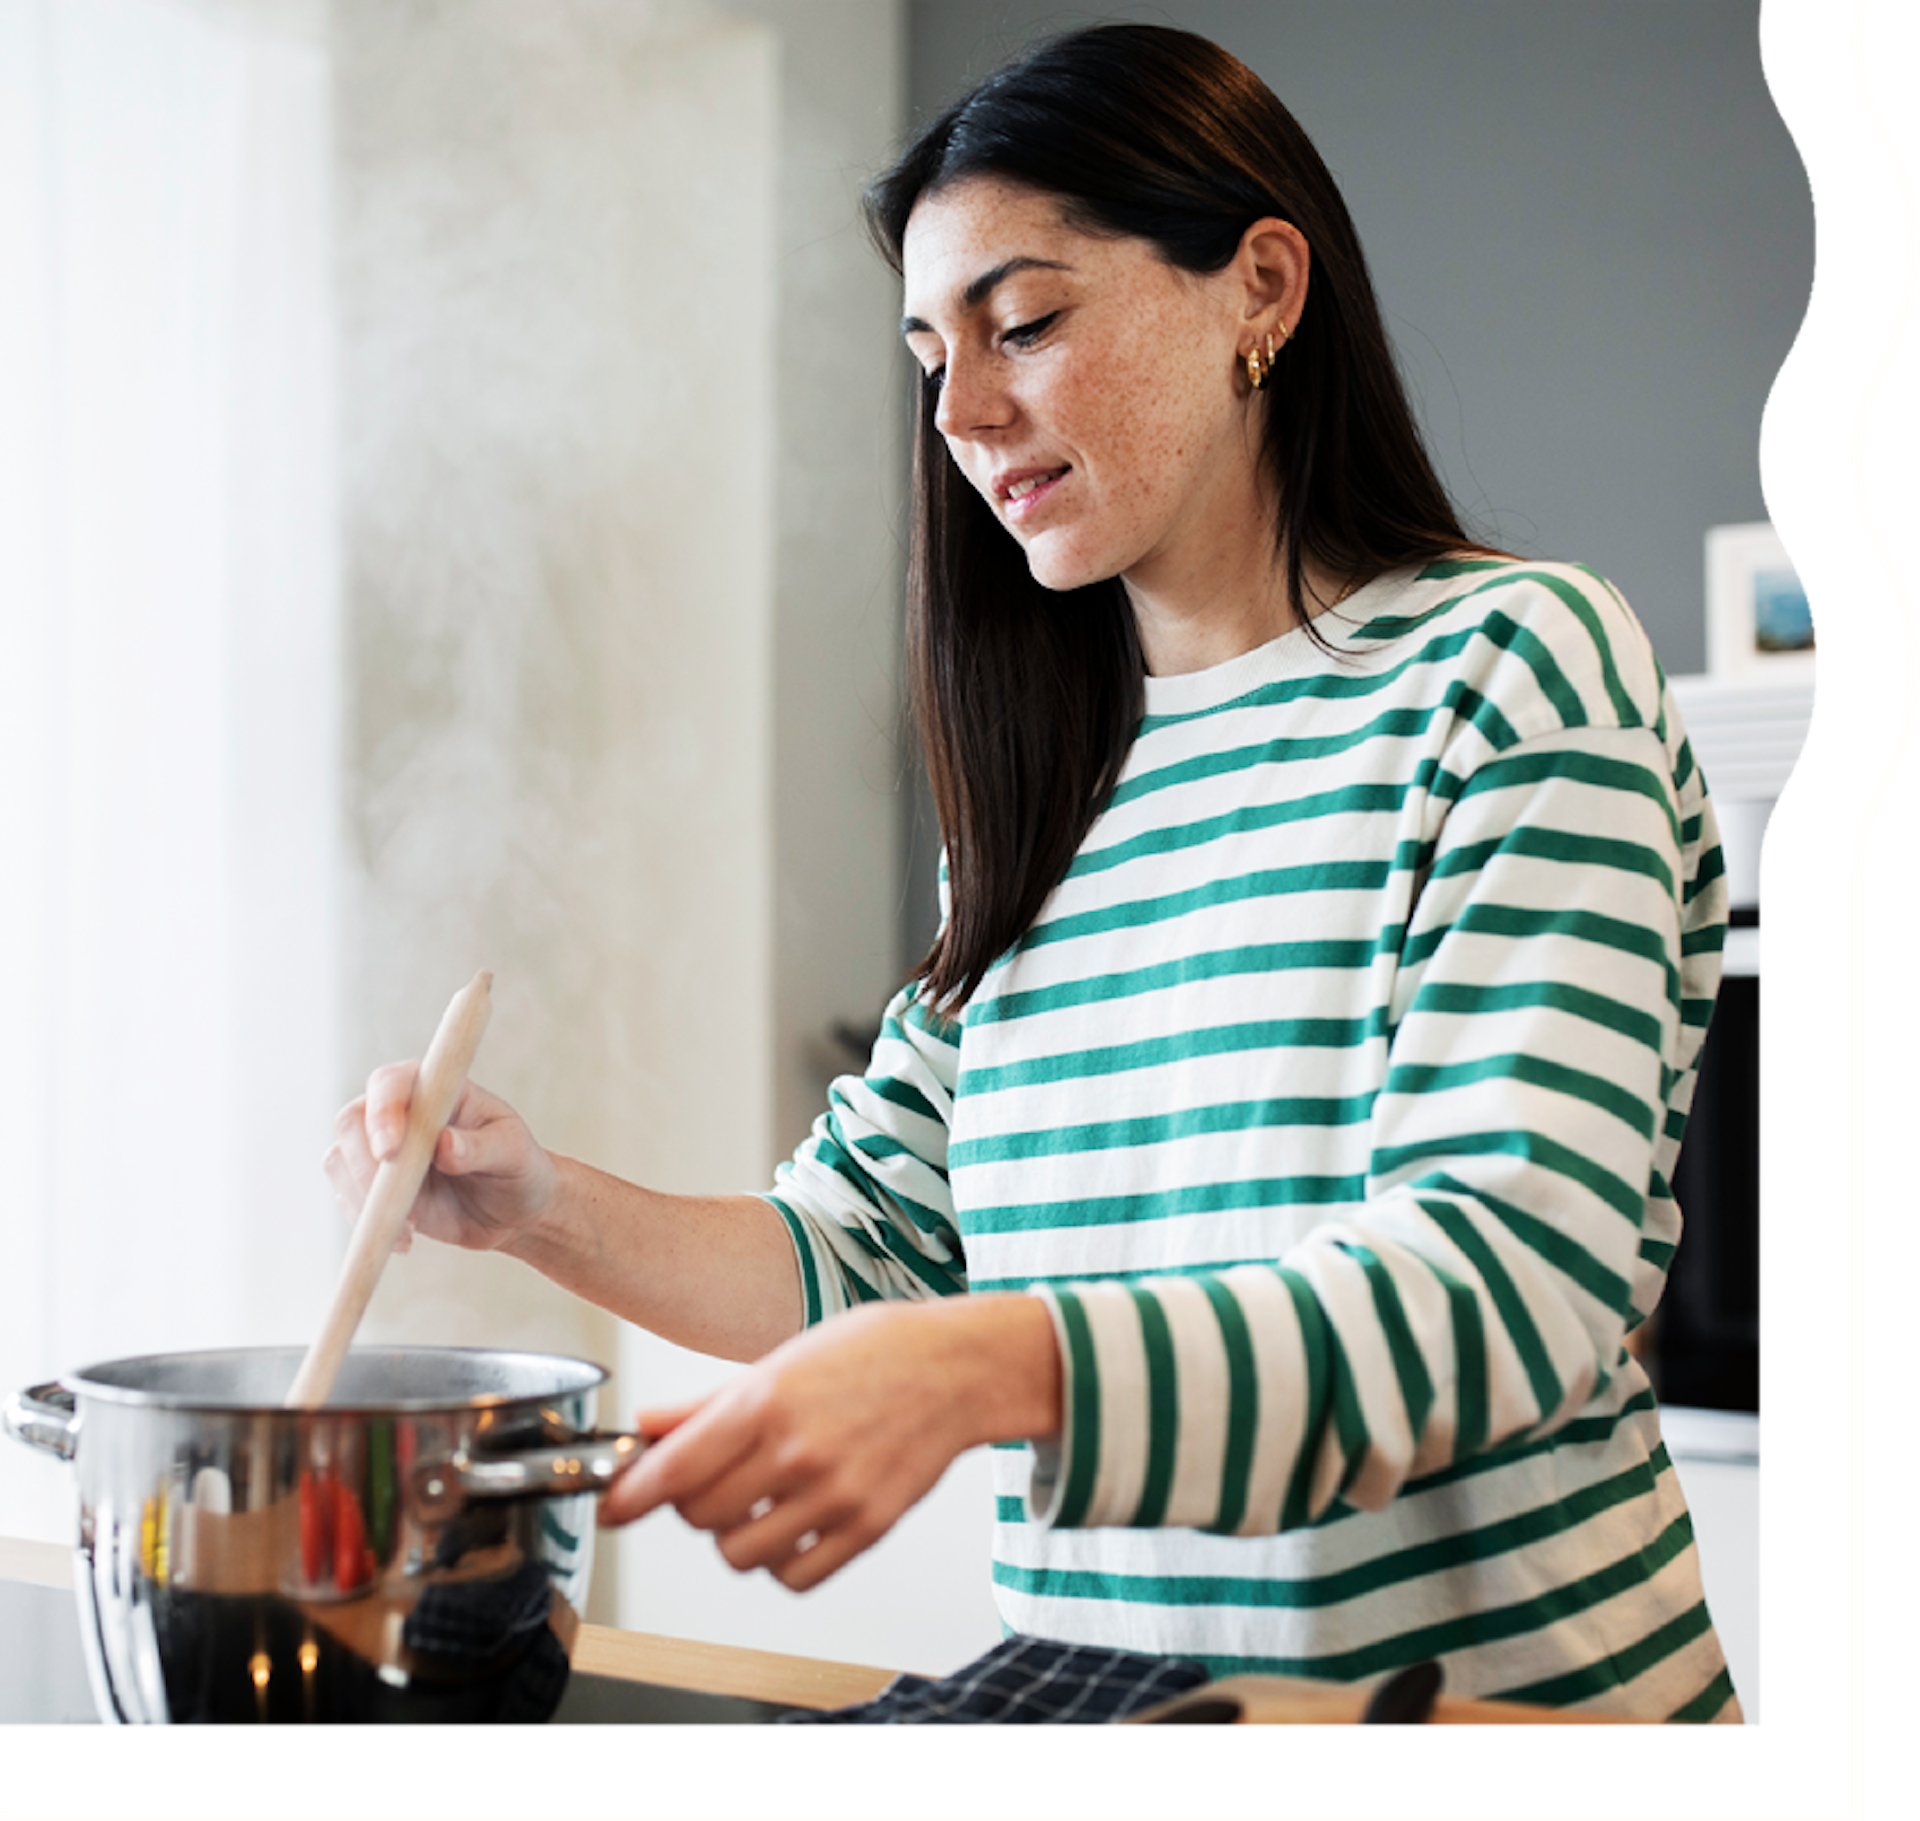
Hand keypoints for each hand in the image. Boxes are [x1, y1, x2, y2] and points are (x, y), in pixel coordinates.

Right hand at [323, 1064, 558, 1254]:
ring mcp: (380, 1149)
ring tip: (410, 1227)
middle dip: (364, 1162)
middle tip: (393, 1200)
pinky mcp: (373, 1186)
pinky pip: (346, 1198)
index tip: (392, 1151)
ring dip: (363, 1198)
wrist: (514, 1211)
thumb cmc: (518, 1167)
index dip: (383, 1111)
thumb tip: (444, 1145)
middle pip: (352, 1121)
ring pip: (341, 1161)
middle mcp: (399, 1112)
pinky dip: (366, 1222)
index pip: (390, 1083)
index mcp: (434, 1089)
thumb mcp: (513, 1154)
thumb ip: (480, 1147)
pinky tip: (405, 1238)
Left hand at [599, 1297, 1060, 1591]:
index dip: (629, 1494)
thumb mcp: (781, 1360)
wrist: (955, 1368)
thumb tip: (647, 1425)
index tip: (612, 1505)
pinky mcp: (868, 1527)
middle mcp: (796, 1452)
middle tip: (710, 1481)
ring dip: (735, 1535)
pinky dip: (781, 1563)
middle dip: (692, 1504)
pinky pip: (795, 1577)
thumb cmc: (872, 1352)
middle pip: (699, 1516)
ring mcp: (833, 1494)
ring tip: (757, 1504)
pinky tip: (791, 1527)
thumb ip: (709, 1403)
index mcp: (766, 1401)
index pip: (673, 1469)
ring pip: (740, 1554)